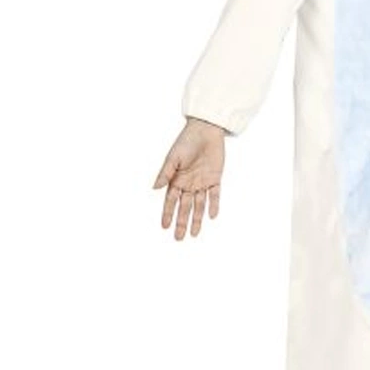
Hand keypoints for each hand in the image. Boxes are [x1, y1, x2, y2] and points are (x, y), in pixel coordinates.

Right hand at [152, 118, 226, 240]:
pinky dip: (213, 204)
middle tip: (179, 238)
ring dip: (197, 219)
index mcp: (176, 180)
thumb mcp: (173, 158)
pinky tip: (212, 216)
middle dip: (181, 222)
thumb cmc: (186, 142)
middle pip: (184, 207)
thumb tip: (154, 188)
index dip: (168, 214)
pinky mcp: (215, 179)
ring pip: (199, 205)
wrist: (205, 130)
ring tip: (194, 234)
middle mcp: (188, 184)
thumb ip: (165, 173)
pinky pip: (215, 195)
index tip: (164, 227)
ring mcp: (202, 182)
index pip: (170, 201)